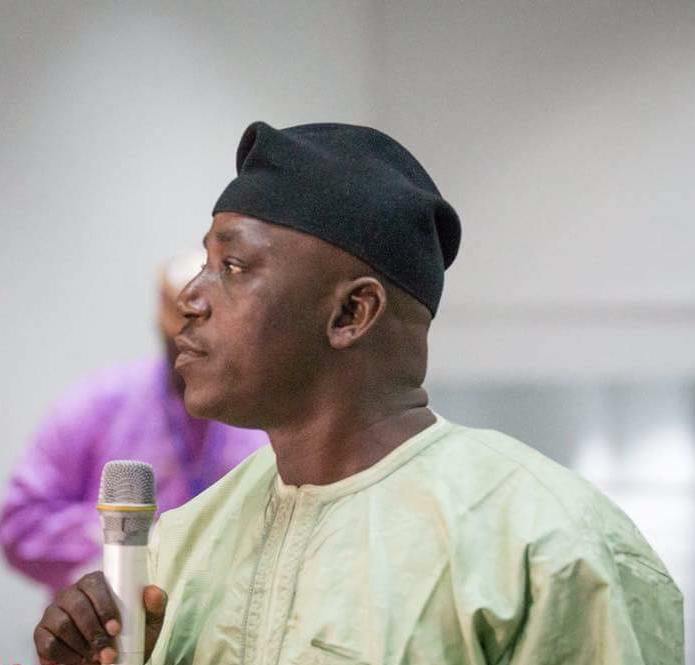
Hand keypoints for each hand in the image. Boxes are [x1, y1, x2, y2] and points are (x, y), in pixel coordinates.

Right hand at [34, 571, 166, 663]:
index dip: (104, 607)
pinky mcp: (41, 633)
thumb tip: (153, 591)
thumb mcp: (147, 622)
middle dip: (94, 633)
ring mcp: (54, 612)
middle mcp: (72, 593)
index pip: (95, 585)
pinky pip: (48, 643)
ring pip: (63, 625)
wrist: (112, 661)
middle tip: (108, 653)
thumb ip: (155, 605)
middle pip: (77, 606)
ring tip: (97, 659)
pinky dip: (65, 657)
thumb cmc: (130, 636)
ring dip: (82, 646)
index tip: (116, 629)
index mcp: (95, 583)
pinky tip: (80, 663)